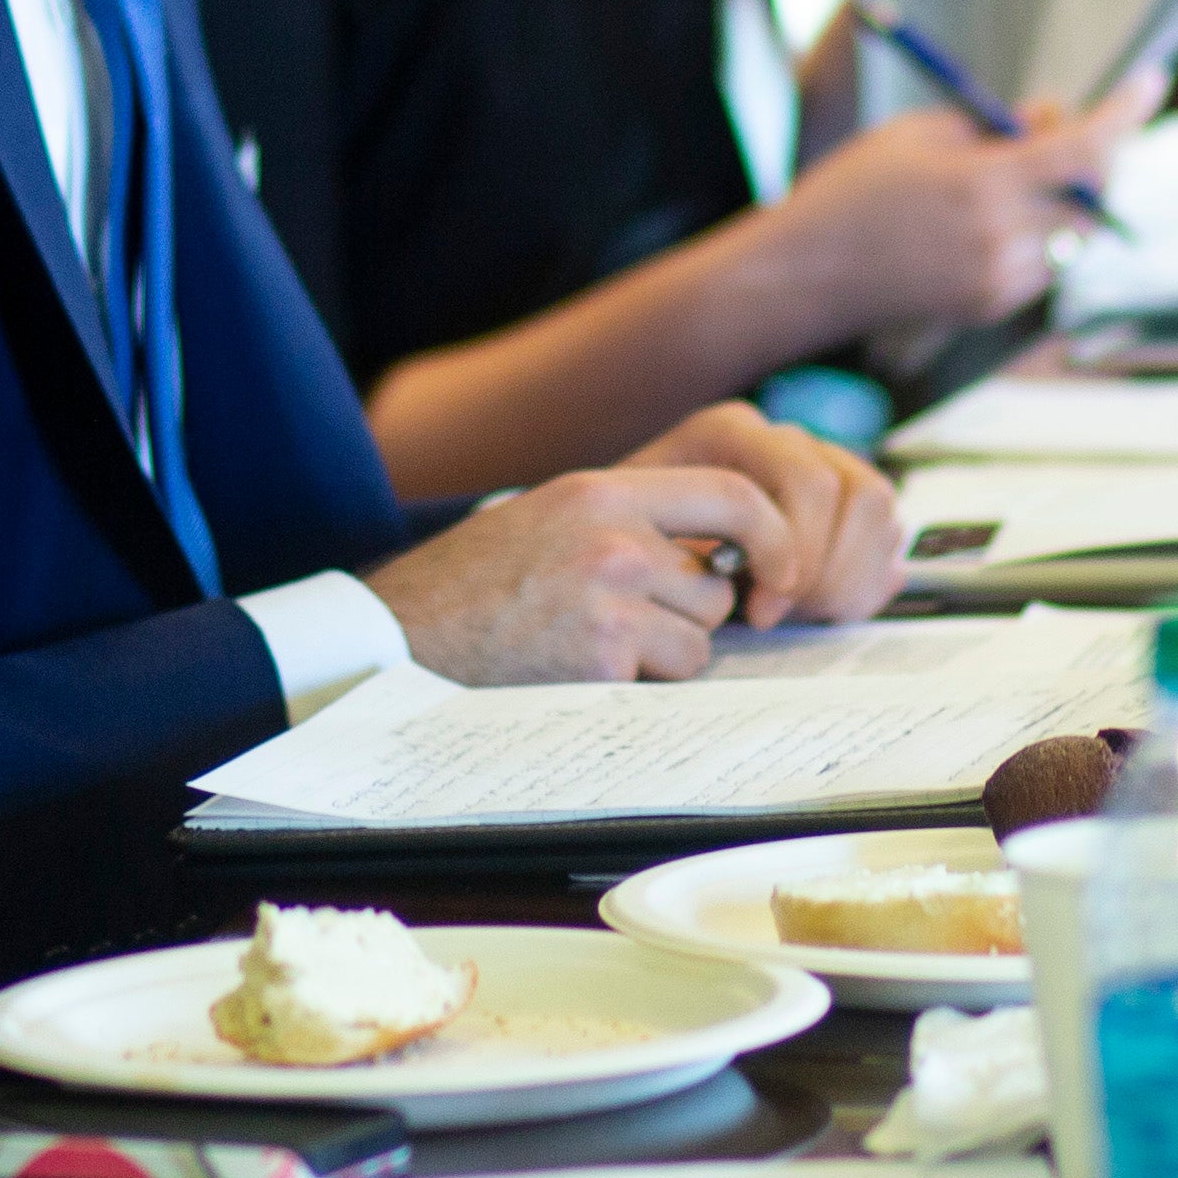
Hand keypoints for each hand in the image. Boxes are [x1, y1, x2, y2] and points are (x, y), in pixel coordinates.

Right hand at [364, 406, 903, 682]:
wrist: (400, 636)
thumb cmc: (476, 582)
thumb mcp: (554, 516)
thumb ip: (632, 518)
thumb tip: (729, 545)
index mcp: (603, 492)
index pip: (733, 495)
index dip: (774, 536)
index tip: (777, 572)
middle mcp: (615, 539)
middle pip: (714, 587)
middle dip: (688, 614)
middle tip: (623, 620)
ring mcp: (610, 600)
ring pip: (698, 639)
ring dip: (662, 653)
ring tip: (590, 642)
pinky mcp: (601, 660)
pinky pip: (665, 678)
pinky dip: (635, 685)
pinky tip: (576, 669)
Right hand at [772, 86, 1134, 330]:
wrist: (808, 273)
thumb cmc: (854, 189)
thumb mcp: (923, 134)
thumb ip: (999, 127)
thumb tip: (1057, 120)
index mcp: (983, 183)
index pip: (1084, 147)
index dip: (1126, 112)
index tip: (1152, 79)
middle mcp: (1002, 237)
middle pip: (1095, 193)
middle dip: (1097, 155)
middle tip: (1064, 125)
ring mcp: (1000, 278)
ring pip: (1075, 231)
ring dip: (1068, 197)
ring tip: (1012, 174)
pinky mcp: (992, 304)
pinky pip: (1047, 261)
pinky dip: (1041, 231)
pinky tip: (993, 218)